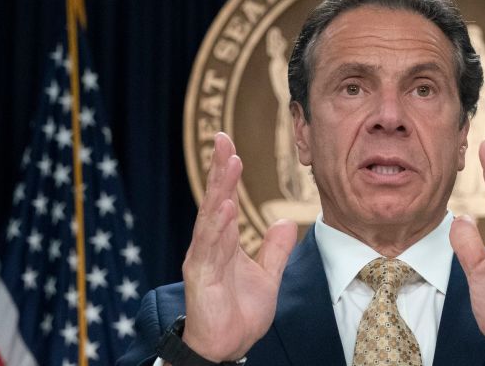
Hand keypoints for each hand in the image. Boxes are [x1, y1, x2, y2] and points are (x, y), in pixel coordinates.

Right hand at [181, 132, 296, 361]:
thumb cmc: (240, 313)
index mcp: (224, 243)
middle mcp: (210, 246)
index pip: (226, 200)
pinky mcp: (201, 278)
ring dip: (221, 191)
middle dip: (219, 170)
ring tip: (229, 164)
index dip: (228, 174)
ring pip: (211, 219)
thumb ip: (274, 250)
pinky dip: (218, 228)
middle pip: (215, 201)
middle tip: (222, 138)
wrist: (227, 347)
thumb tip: (283, 221)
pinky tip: (226, 208)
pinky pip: (210, 249)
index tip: (230, 145)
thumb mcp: (268, 277)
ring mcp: (203, 260)